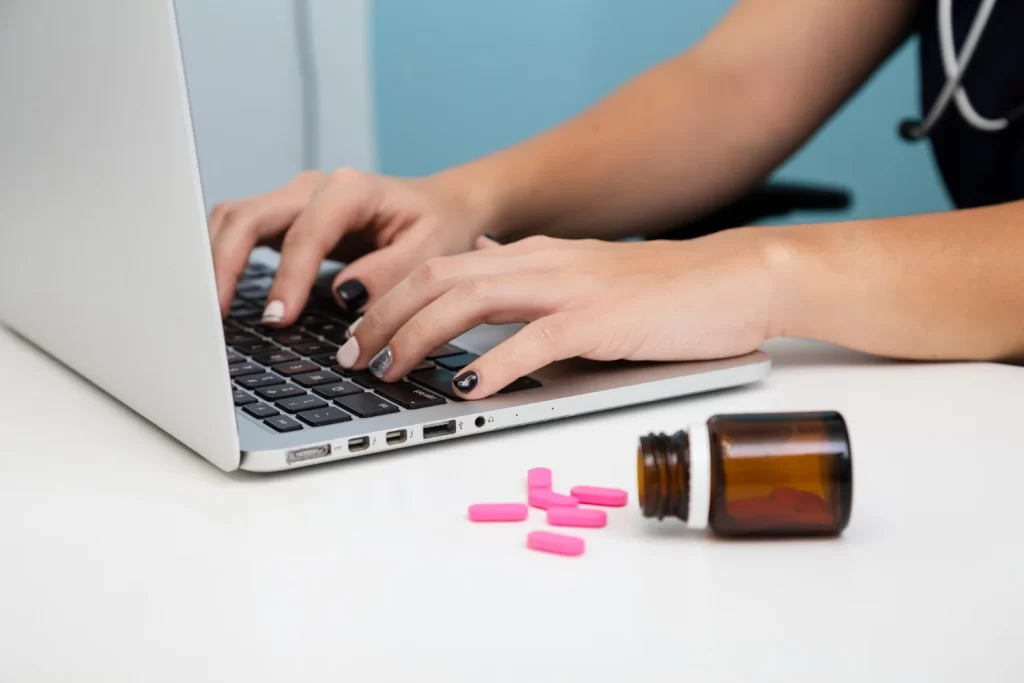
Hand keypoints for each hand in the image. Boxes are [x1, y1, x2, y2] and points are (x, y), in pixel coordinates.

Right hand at [208, 168, 492, 325]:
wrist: (443, 208)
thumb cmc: (440, 226)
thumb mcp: (433, 251)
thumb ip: (391, 273)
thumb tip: (344, 295)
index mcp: (352, 190)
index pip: (305, 232)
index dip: (286, 277)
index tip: (277, 319)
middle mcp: (315, 189)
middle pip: (249, 215)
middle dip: (225, 264)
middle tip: (216, 314)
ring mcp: (296, 202)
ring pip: (235, 219)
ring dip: (215, 259)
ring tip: (208, 308)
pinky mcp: (288, 221)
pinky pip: (243, 233)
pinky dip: (224, 259)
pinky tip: (220, 294)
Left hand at [337, 229, 779, 398]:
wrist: (739, 277)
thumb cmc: (665, 290)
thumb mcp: (584, 276)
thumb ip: (531, 279)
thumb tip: (483, 277)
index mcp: (534, 256)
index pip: (441, 266)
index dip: (390, 297)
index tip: (359, 331)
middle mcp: (543, 262)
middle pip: (438, 277)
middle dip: (384, 316)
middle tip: (351, 356)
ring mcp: (572, 287)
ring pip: (471, 300)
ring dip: (418, 337)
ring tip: (387, 371)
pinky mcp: (603, 318)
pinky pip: (534, 339)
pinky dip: (491, 364)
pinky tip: (463, 389)